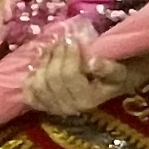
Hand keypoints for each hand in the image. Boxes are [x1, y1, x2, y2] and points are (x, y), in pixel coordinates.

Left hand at [19, 36, 143, 119]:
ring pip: (38, 82)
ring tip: (51, 47)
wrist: (107, 90)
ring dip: (44, 61)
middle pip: (52, 78)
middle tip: (61, 40)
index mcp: (87, 100)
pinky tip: (39, 63)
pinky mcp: (41, 106)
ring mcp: (52, 108)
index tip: (73, 40)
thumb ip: (108, 68)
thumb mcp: (119, 72)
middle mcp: (68, 107)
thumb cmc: (114, 78)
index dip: (68, 55)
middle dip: (56, 55)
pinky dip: (31, 76)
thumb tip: (92, 61)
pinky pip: (29, 91)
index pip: (69, 76)